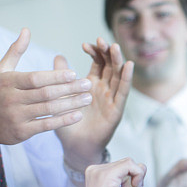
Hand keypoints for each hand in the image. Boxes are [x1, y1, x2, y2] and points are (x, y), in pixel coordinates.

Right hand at [0, 29, 93, 160]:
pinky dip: (63, 120)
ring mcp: (17, 116)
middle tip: (88, 84)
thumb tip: (27, 30)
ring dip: (71, 104)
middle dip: (69, 89)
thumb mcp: (1, 71)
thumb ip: (16, 51)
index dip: (55, 76)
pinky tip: (78, 114)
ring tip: (88, 98)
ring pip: (49, 109)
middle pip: (46, 93)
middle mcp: (11, 99)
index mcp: (8, 82)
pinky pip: (46, 125)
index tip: (74, 73)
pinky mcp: (22, 132)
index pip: (35, 78)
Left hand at [56, 38, 133, 171]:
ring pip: (118, 76)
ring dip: (118, 61)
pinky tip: (128, 66)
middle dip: (107, 52)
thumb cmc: (68, 123)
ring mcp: (112, 98)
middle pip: (110, 66)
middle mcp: (104, 89)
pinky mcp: (117, 109)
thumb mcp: (61, 97)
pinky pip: (123, 92)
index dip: (95, 52)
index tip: (86, 44)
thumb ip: (61, 77)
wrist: (75, 146)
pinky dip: (127, 78)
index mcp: (91, 84)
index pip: (97, 63)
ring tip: (115, 47)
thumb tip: (58, 56)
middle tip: (102, 40)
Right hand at [83, 158, 145, 186]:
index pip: (123, 165)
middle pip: (127, 162)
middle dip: (137, 178)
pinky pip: (130, 165)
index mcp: (96, 173)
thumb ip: (133, 178)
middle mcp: (94, 170)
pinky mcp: (104, 176)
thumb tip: (142, 165)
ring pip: (130, 163)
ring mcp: (97, 172)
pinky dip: (137, 177)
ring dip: (135, 180)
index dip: (135, 176)